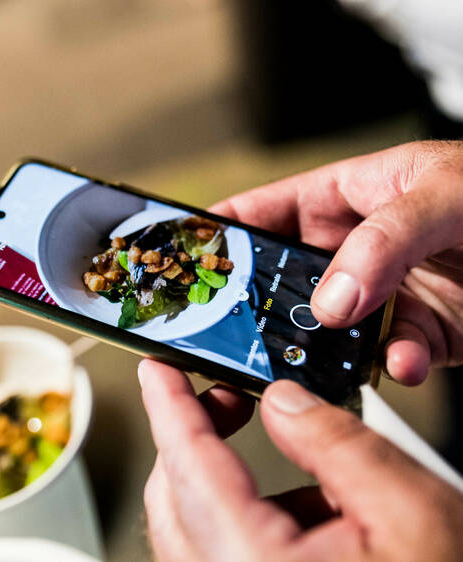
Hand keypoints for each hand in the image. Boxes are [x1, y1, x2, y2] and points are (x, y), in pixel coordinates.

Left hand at [139, 360, 462, 561]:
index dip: (170, 405)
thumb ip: (336, 444)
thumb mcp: (411, 512)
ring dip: (222, 479)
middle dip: (193, 438)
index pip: (189, 465)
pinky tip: (304, 514)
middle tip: (226, 398)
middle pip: (176, 499)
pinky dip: (247, 521)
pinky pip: (221, 557)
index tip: (159, 370)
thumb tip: (285, 403)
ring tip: (283, 455)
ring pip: (195, 529)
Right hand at [210, 140, 462, 384]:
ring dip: (324, 347)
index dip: (225, 231)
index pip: (269, 210)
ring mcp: (390, 294)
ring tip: (321, 355)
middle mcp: (363, 248)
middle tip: (241, 328)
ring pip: (329, 328)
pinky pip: (387, 356)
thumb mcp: (446, 192)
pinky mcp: (424, 334)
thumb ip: (383, 239)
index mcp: (354, 195)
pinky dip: (391, 366)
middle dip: (264, 305)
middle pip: (288, 278)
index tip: (190, 257)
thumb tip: (332, 298)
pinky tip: (400, 362)